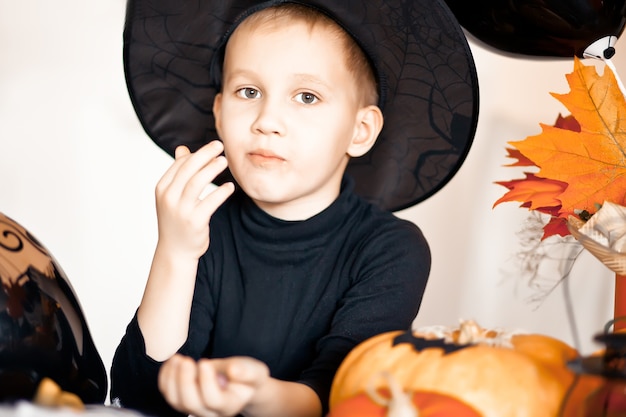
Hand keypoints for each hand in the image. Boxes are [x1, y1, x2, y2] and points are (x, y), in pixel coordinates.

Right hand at [154, 141, 234, 259]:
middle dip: (205, 154)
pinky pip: (211, 202)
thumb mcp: (171, 196)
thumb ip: (178, 173)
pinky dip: (221, 192)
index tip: (212, 148)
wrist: (175, 251)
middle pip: (188, 169)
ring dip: (212, 169)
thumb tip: (182, 149)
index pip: (180, 165)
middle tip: (220, 146)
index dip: (197, 154)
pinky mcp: (195, 221)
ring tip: (224, 161)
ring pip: (198, 182)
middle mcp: (169, 198)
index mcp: (162, 188)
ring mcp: (181, 210)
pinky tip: (230, 186)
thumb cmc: (176, 220)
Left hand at [158, 355, 269, 416]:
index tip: (204, 362)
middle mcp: (209, 412)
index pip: (213, 400)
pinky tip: (172, 361)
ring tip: (177, 358)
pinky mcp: (182, 400)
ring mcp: (194, 408)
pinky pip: (168, 392)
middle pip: (191, 404)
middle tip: (186, 360)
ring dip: (172, 378)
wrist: (237, 381)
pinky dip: (166, 377)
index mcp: (229, 406)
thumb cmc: (247, 376)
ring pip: (176, 400)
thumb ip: (247, 371)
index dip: (206, 382)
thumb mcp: (255, 371)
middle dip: (184, 381)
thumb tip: (233, 371)